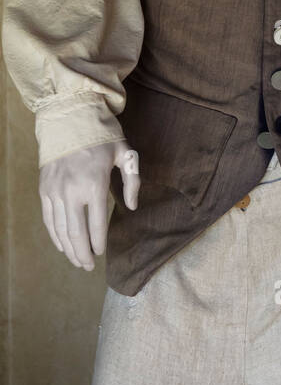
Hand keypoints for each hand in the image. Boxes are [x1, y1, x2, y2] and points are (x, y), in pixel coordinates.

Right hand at [38, 138, 138, 270]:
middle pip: (76, 233)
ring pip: (59, 229)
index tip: (101, 254)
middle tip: (88, 267)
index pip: (96, 224)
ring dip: (68, 249)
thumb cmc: (102, 135)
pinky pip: (48, 219)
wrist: (69, 117)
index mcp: (94, 184)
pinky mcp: (44, 189)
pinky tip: (62, 245)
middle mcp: (71, 191)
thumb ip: (132, 182)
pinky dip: (54, 235)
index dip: (99, 243)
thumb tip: (132, 206)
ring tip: (76, 261)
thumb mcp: (125, 154)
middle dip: (82, 253)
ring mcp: (55, 191)